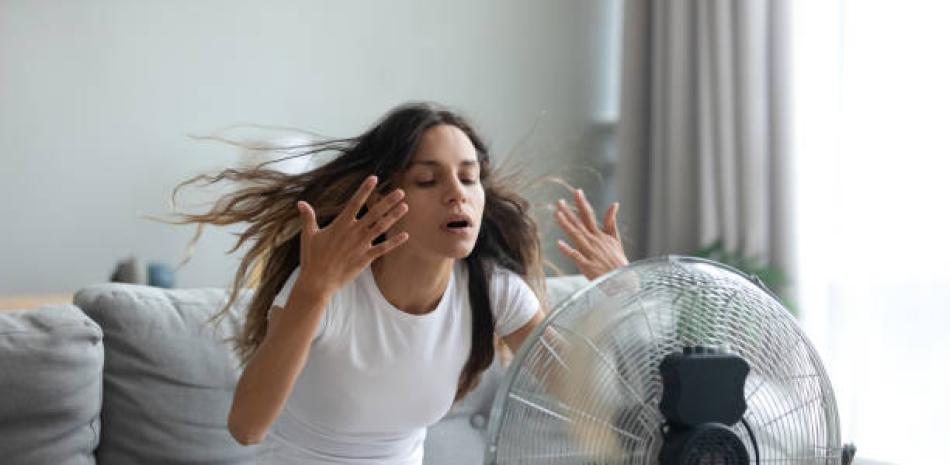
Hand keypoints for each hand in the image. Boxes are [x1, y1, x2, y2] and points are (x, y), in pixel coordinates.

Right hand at [295, 175, 408, 296]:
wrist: (318, 281)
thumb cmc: (312, 258)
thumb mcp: (308, 235)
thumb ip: (308, 217)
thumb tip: (301, 203)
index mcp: (340, 224)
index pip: (355, 202)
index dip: (365, 189)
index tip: (374, 178)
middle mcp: (353, 232)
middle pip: (374, 213)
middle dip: (388, 201)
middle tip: (401, 192)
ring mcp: (361, 245)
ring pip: (381, 227)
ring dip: (394, 217)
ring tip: (405, 207)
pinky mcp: (366, 258)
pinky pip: (383, 248)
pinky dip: (395, 242)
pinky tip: (405, 235)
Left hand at [553, 189, 628, 279]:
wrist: (623, 281)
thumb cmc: (617, 261)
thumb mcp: (615, 239)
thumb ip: (611, 222)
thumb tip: (614, 204)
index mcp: (599, 235)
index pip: (589, 216)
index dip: (582, 203)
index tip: (577, 191)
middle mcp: (594, 241)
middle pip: (579, 224)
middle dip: (569, 212)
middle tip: (558, 201)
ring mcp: (590, 253)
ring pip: (576, 236)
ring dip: (566, 225)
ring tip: (557, 215)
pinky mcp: (587, 266)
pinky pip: (576, 256)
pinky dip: (568, 250)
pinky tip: (559, 243)